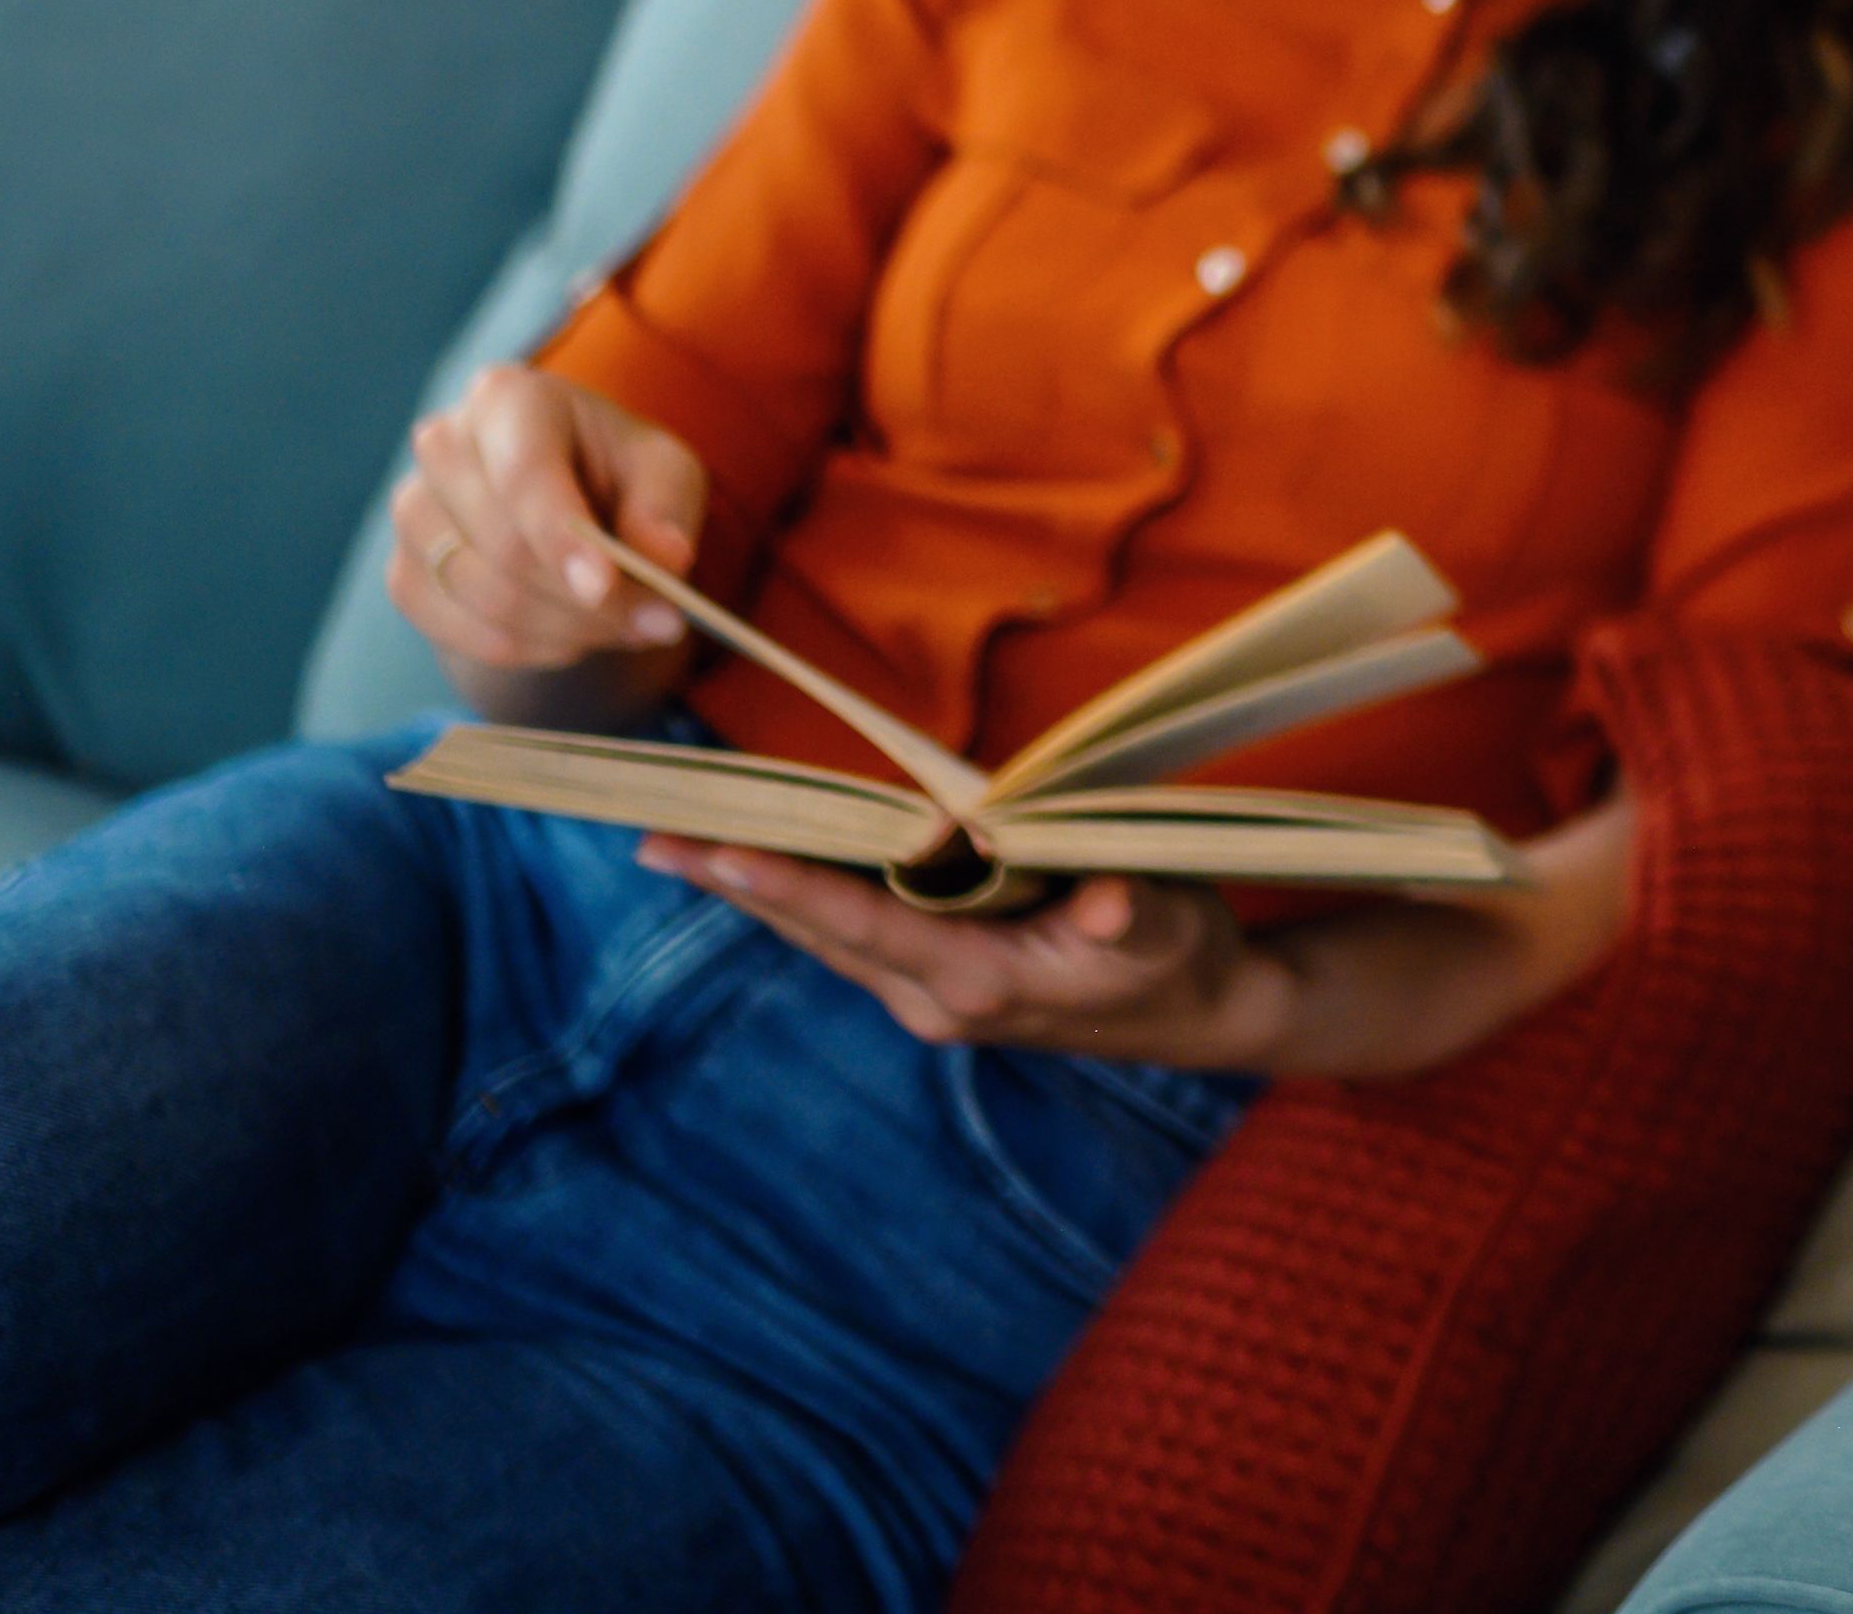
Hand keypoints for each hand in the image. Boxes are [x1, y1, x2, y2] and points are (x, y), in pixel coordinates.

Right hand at [391, 365, 711, 696]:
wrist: (566, 505)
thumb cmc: (618, 473)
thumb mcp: (665, 472)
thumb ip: (665, 508)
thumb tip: (665, 557)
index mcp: (507, 398)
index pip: (524, 474)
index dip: (561, 537)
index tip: (603, 587)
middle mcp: (443, 445)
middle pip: (503, 545)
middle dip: (583, 600)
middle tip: (657, 623)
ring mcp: (413, 511)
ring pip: (481, 595)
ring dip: (563, 628)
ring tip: (624, 626)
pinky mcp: (404, 573)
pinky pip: (456, 632)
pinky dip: (524, 648)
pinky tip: (571, 636)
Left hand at [643, 843, 1285, 1071]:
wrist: (1200, 1012)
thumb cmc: (1181, 954)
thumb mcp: (1169, 922)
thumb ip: (1131, 908)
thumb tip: (1103, 902)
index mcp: (979, 980)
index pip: (863, 922)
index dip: (788, 885)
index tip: (716, 852)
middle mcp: (935, 997)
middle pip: (818, 930)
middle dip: (737, 884)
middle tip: (652, 839)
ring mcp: (930, 995)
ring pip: (826, 934)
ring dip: (757, 892)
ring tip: (684, 848)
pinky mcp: (938, 981)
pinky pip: (852, 932)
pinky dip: (803, 895)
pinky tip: (769, 868)